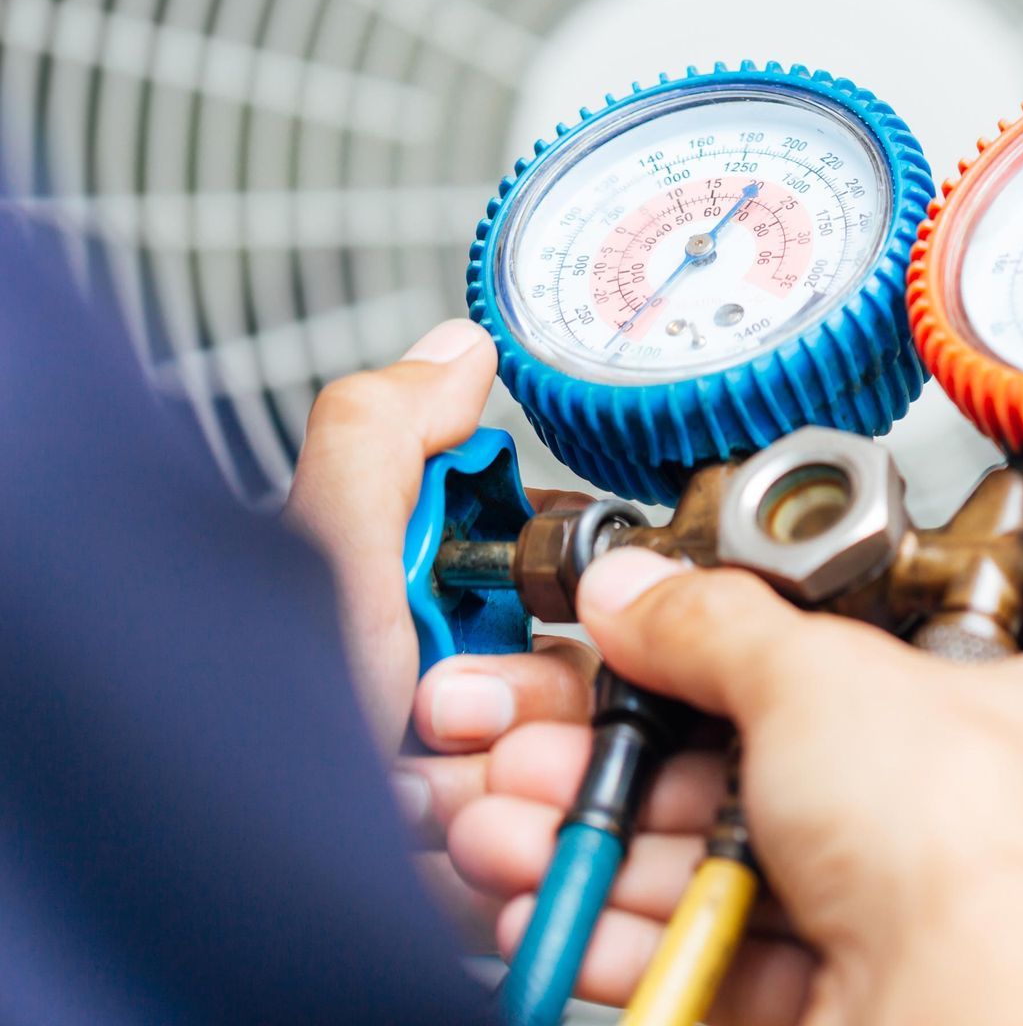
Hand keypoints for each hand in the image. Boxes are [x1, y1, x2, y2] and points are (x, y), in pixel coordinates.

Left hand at [285, 320, 599, 937]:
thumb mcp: (319, 562)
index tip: (518, 606)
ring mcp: (462, 772)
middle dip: (519, 697)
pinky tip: (433, 841)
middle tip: (436, 709)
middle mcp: (442, 679)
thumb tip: (459, 349)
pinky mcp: (482, 852)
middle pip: (574, 667)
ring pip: (569, 754)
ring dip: (507, 771)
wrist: (234, 886)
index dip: (552, 586)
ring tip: (423, 791)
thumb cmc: (254, 736)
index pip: (551, 568)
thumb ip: (381, 438)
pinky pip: (547, 830)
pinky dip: (501, 838)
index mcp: (412, 597)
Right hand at [448, 552, 1022, 1023]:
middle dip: (640, 755)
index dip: (775, 637)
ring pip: (750, 859)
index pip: (904, 643)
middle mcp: (1016, 817)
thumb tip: (648, 593)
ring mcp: (943, 917)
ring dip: (617, 841)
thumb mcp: (818, 675)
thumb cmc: (973, 856)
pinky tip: (563, 903)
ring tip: (522, 815)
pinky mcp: (871, 999)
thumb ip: (713, 627)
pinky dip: (643, 926)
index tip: (675, 632)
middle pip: (796, 759)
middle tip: (556, 736)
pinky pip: (740, 947)